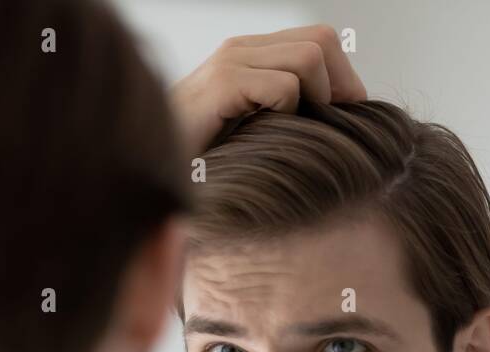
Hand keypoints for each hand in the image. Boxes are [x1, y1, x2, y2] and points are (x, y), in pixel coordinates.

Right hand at [170, 24, 367, 155]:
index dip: (342, 79)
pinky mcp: (222, 84)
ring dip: (316, 103)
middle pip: (322, 40)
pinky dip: (289, 117)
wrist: (146, 174)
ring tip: (294, 137)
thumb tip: (341, 116)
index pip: (320, 40)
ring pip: (310, 58)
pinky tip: (264, 142)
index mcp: (249, 55)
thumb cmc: (199, 166)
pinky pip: (285, 87)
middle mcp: (240, 48)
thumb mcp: (251, 132)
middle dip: (340, 87)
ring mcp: (229, 61)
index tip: (342, 122)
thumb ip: (283, 113)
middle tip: (331, 130)